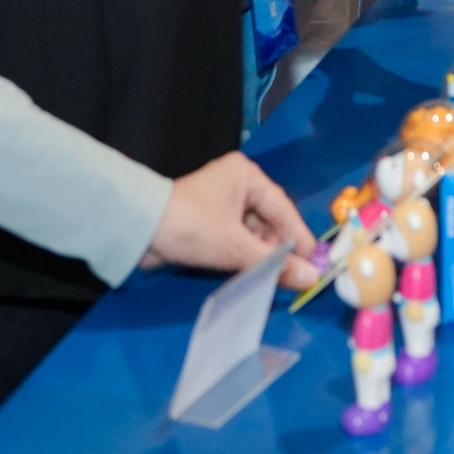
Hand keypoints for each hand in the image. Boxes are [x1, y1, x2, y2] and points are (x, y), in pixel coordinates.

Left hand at [143, 151, 319, 290]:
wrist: (139, 230)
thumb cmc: (192, 225)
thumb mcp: (236, 246)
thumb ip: (275, 263)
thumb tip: (311, 278)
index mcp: (246, 176)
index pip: (283, 208)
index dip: (299, 237)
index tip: (314, 263)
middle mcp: (236, 184)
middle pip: (269, 220)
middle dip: (278, 248)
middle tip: (293, 275)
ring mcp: (221, 204)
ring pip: (252, 232)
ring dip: (261, 254)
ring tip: (273, 277)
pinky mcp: (208, 223)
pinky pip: (236, 238)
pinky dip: (244, 255)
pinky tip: (252, 272)